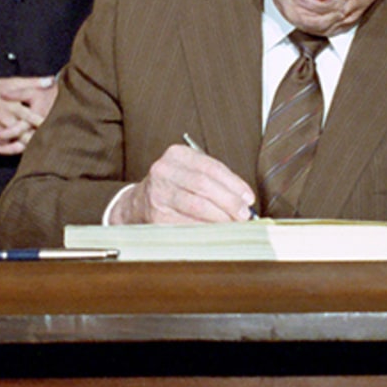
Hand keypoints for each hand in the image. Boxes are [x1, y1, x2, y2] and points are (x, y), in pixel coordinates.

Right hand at [0, 74, 56, 154]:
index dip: (43, 123)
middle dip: (36, 140)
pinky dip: (12, 149)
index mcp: (13, 106)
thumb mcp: (14, 81)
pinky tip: (22, 151)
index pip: (31, 118)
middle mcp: (6, 119)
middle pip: (24, 135)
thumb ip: (33, 82)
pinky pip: (4, 144)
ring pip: (14, 142)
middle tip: (51, 143)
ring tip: (40, 150)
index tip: (55, 127)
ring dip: (26, 147)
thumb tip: (51, 80)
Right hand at [113, 144, 255, 223]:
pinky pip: (188, 223)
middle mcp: (164, 171)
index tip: (248, 197)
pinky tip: (217, 231)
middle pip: (204, 185)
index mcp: (176, 155)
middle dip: (229, 201)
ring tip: (234, 223)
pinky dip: (207, 228)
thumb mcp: (190, 173)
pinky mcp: (156, 216)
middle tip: (244, 214)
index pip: (211, 167)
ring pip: (197, 206)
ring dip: (221, 217)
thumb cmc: (173, 188)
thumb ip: (215, 181)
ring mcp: (158, 194)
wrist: (138, 204)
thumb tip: (244, 199)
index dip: (233, 183)